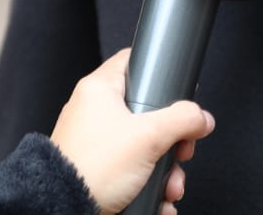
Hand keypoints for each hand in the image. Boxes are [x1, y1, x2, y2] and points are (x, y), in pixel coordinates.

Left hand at [50, 48, 214, 214]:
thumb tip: (201, 118)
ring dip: (165, 168)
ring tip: (169, 187)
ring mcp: (94, 141)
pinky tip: (158, 198)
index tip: (180, 91)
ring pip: (143, 145)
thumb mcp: (149, 136)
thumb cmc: (92, 168)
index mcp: (100, 89)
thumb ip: (183, 120)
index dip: (161, 72)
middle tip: (180, 152)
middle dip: (172, 140)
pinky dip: (148, 183)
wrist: (62, 208)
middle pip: (148, 112)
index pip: (134, 61)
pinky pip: (131, 168)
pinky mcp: (96, 167)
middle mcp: (94, 111)